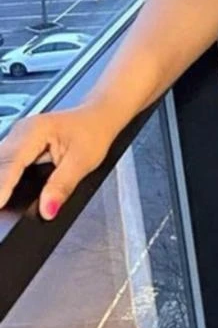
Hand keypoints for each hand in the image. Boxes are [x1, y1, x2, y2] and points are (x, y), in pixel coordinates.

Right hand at [0, 105, 115, 219]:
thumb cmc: (93, 133)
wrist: (97, 117)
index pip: (11, 162)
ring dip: (0, 181)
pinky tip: (6, 191)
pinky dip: (4, 177)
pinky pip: (5, 163)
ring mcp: (17, 137)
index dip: (2, 185)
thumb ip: (63, 187)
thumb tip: (47, 209)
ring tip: (2, 202)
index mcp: (35, 131)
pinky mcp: (19, 145)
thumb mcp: (83, 162)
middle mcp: (21, 131)